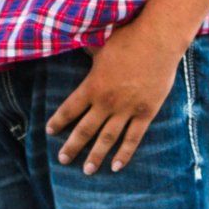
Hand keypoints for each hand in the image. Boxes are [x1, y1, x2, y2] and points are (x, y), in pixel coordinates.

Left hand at [47, 17, 183, 174]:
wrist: (158, 40)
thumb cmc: (128, 37)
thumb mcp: (99, 43)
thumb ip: (85, 50)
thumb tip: (71, 41)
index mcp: (92, 86)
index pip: (69, 109)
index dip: (58, 121)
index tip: (50, 131)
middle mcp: (107, 102)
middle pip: (85, 130)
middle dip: (72, 147)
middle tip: (62, 159)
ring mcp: (127, 110)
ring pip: (107, 139)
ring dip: (96, 156)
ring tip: (87, 170)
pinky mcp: (146, 112)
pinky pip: (133, 138)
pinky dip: (124, 153)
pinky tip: (116, 166)